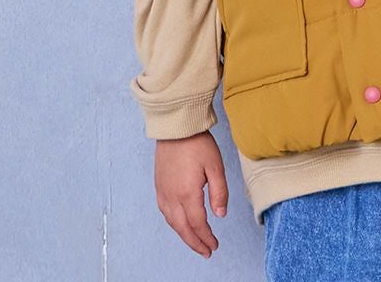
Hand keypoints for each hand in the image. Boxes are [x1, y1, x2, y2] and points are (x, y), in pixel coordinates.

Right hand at [154, 131, 228, 258]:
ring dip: (184, 235)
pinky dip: (174, 223)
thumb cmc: (197, 143)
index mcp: (187, 193)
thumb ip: (219, 192)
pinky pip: (165, 212)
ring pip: (172, 222)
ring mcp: (163, 192)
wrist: (175, 128)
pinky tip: (181, 223)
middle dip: (195, 243)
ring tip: (196, 242)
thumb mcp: (215, 166)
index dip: (206, 237)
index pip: (198, 224)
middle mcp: (172, 197)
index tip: (214, 246)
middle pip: (183, 228)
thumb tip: (220, 215)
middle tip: (206, 251)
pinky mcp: (159, 186)